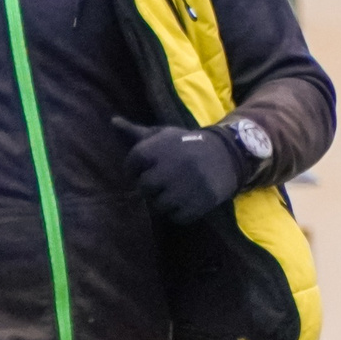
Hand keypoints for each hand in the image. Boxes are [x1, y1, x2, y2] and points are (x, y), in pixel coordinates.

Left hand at [113, 116, 245, 223]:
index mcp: (161, 147)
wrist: (227, 153)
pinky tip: (186, 200)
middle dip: (150, 186)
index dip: (134, 169)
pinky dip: (178, 213)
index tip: (144, 169)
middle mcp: (172, 167)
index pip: (132, 163)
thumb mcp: (164, 135)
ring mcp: (186, 187)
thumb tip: (112, 122)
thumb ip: (137, 133)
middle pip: (144, 187)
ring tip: (174, 191)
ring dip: (163, 201)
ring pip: (158, 205)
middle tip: (162, 181)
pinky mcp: (199, 203)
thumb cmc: (187, 145)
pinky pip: (176, 217)